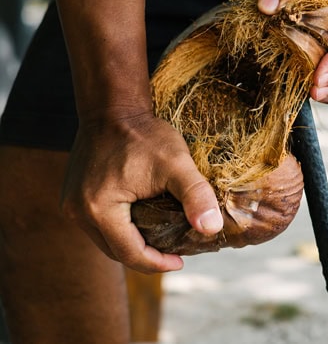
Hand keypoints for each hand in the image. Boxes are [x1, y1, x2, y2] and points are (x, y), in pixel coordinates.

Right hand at [60, 112, 222, 272]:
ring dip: (133, 244)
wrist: (113, 108)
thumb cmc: (145, 134)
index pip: (129, 253)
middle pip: (115, 251)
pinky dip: (121, 230)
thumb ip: (196, 195)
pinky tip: (143, 225)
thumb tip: (211, 229)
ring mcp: (72, 204)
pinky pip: (99, 225)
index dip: (157, 263)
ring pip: (106, 240)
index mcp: (99, 208)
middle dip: (147, 257)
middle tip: (175, 253)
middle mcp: (78, 211)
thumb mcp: (177, 163)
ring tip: (162, 242)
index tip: (182, 261)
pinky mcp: (74, 196)